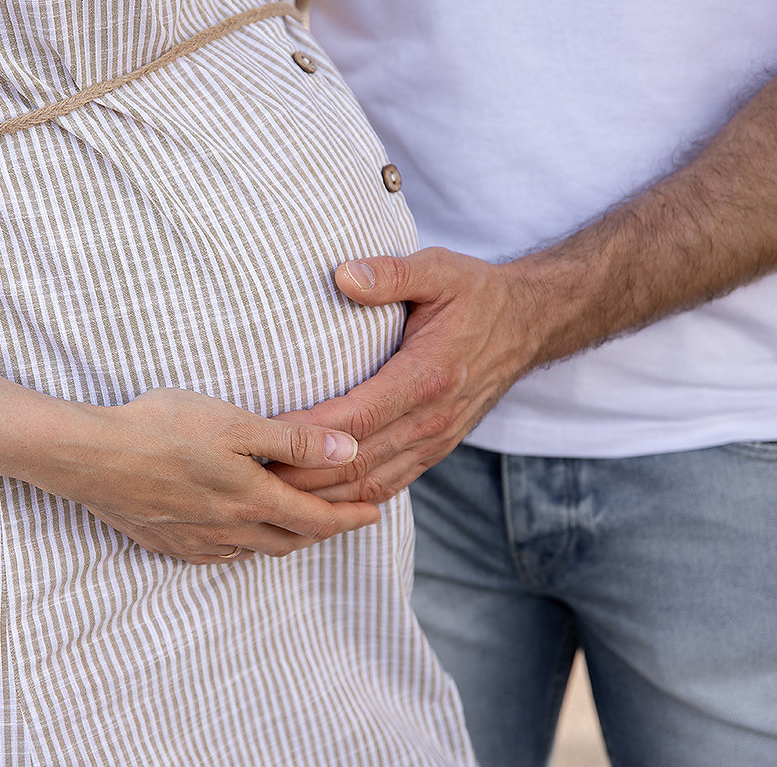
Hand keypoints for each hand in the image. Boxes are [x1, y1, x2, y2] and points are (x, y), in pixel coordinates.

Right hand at [61, 388, 380, 564]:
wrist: (92, 456)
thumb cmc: (163, 428)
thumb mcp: (235, 423)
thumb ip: (293, 441)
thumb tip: (349, 453)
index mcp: (253, 500)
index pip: (317, 520)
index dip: (350, 518)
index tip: (373, 513)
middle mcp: (230, 530)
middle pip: (291, 541)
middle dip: (323, 531)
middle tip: (343, 520)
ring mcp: (197, 541)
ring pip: (256, 550)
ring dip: (285, 540)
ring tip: (298, 525)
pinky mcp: (168, 543)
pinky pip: (220, 555)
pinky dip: (244, 546)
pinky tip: (239, 533)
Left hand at [271, 248, 540, 503]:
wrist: (529, 325)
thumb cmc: (476, 294)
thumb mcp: (439, 269)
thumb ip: (391, 273)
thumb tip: (344, 276)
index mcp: (426, 377)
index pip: (356, 418)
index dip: (306, 433)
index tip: (262, 434)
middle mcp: (431, 419)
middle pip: (354, 462)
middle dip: (299, 475)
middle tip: (247, 477)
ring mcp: (434, 441)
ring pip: (368, 485)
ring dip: (319, 499)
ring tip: (268, 499)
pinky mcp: (434, 450)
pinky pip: (387, 486)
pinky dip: (349, 501)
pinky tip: (315, 508)